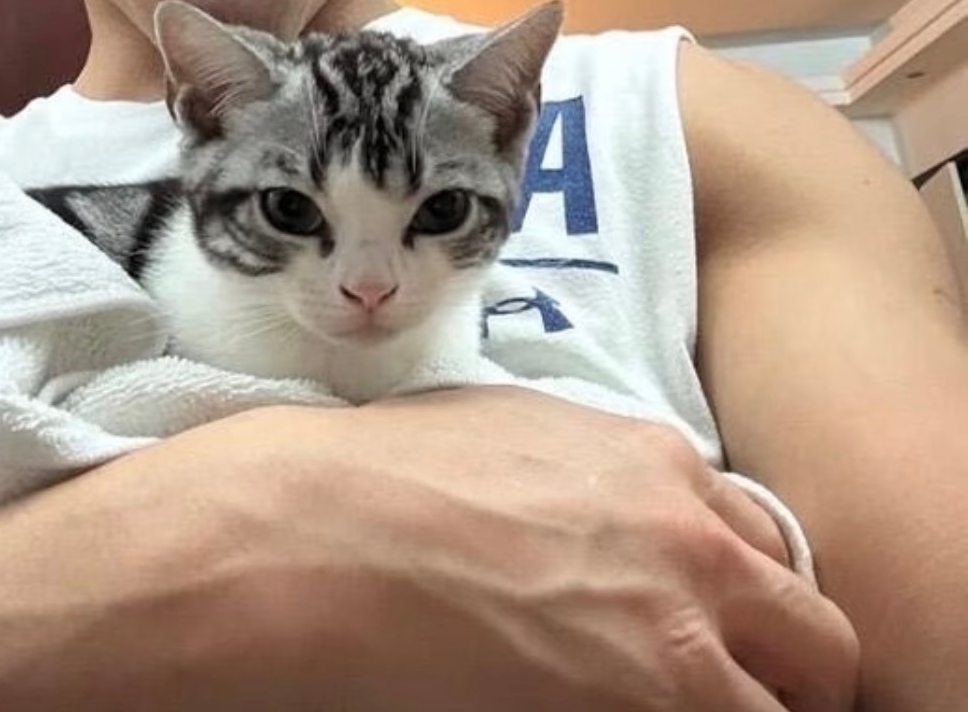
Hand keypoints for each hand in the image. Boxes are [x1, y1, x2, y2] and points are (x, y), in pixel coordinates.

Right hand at [0, 385, 854, 711]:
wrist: (307, 534)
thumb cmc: (381, 479)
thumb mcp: (509, 435)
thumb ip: (600, 478)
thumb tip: (625, 525)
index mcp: (657, 465)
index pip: (768, 548)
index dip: (747, 601)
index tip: (722, 632)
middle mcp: (689, 544)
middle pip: (813, 639)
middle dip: (783, 667)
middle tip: (721, 689)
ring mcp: (674, 635)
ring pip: (790, 707)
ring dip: (745, 709)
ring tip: (670, 703)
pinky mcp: (639, 703)